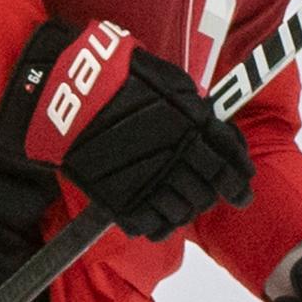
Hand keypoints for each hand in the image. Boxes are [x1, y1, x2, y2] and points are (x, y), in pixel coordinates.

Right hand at [0, 19, 252, 238]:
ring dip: (184, 209)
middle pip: (208, 193)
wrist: (61, 92)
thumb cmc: (115, 76)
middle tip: (204, 192)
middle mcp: (177, 160)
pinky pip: (149, 225)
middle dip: (210, 194)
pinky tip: (155, 215)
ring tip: (178, 203)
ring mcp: (149, 183)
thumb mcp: (166, 79)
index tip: (239, 187)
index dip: (239, 180)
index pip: (231, 166)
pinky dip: (156, 224)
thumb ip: (194, 107)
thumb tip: (213, 125)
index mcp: (193, 130)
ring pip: (182, 213)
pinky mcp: (120, 200)